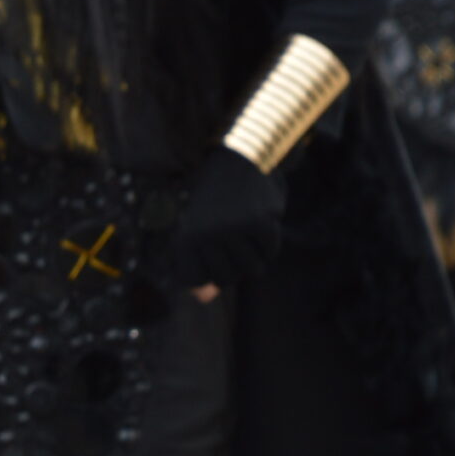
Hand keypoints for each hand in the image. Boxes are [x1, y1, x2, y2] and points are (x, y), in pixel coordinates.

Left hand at [160, 147, 286, 295]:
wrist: (240, 157)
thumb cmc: (215, 199)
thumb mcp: (199, 230)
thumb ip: (201, 266)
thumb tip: (205, 299)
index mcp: (185, 235)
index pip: (194, 279)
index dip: (206, 272)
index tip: (209, 249)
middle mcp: (206, 234)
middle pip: (225, 278)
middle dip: (232, 264)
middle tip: (231, 236)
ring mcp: (234, 229)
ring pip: (252, 269)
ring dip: (253, 254)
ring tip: (245, 229)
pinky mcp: (260, 223)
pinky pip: (269, 252)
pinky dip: (268, 241)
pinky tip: (261, 220)